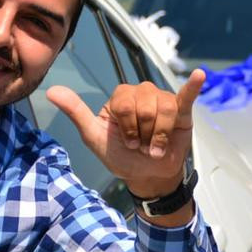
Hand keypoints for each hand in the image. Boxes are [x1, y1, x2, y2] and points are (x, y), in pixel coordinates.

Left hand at [47, 70, 205, 199]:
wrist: (147, 176)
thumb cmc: (121, 156)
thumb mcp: (95, 137)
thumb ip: (77, 112)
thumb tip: (51, 90)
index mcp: (121, 98)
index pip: (124, 102)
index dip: (127, 126)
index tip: (129, 142)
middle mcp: (142, 94)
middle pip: (145, 105)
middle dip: (143, 132)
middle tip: (143, 145)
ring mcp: (164, 100)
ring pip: (164, 109)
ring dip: (159, 135)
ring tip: (156, 147)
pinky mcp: (182, 110)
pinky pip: (187, 95)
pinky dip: (194, 85)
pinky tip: (200, 74)